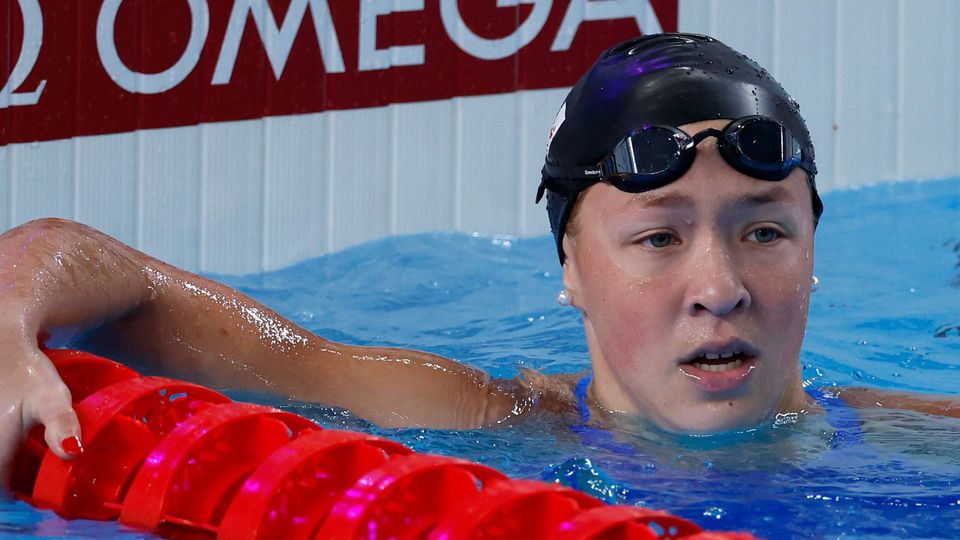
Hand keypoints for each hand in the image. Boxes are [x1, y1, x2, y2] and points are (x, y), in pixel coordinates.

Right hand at [0, 339, 81, 489]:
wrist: (2, 341)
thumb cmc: (27, 371)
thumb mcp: (51, 397)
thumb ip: (61, 425)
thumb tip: (72, 453)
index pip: (1, 492)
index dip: (21, 493)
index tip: (42, 484)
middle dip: (12, 478)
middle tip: (35, 467)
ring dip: (7, 464)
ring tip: (26, 450)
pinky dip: (4, 451)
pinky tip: (16, 437)